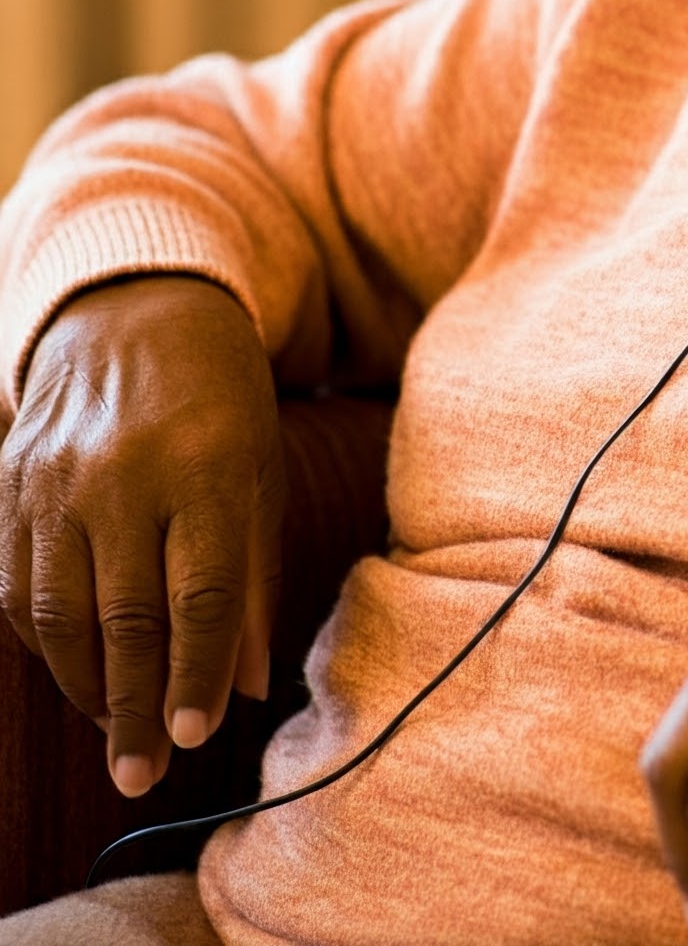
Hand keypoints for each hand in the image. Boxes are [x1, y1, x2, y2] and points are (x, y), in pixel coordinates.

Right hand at [0, 275, 281, 796]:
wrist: (138, 314)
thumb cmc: (222, 402)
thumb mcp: (260, 473)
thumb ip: (253, 577)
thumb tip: (249, 685)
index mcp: (203, 468)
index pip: (198, 593)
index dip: (196, 672)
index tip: (198, 736)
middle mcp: (120, 477)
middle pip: (124, 618)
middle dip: (133, 708)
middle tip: (143, 776)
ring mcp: (54, 484)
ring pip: (60, 615)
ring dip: (86, 689)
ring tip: (117, 737)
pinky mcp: (9, 489)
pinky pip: (18, 589)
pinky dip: (48, 644)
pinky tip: (79, 675)